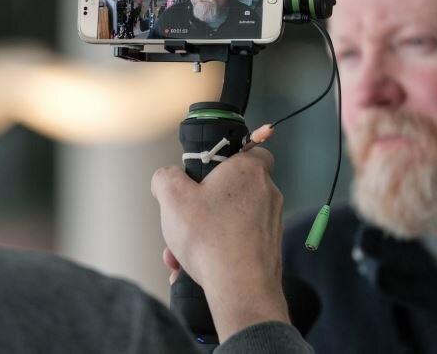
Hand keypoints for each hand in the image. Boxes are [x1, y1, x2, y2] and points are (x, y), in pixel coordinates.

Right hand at [151, 148, 288, 340]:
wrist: (240, 288)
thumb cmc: (210, 238)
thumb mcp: (172, 198)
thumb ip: (165, 178)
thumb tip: (167, 179)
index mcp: (248, 170)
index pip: (248, 149)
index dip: (224, 159)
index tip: (204, 175)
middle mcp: (267, 192)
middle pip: (230, 188)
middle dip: (200, 206)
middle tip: (182, 221)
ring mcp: (271, 221)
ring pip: (230, 218)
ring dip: (203, 232)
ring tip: (181, 253)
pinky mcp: (270, 247)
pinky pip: (237, 240)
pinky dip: (217, 249)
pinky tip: (195, 267)